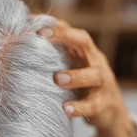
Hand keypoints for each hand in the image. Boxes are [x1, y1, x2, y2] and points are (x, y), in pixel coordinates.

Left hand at [38, 20, 133, 136]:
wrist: (111, 112)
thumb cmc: (83, 85)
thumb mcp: (71, 67)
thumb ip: (53, 55)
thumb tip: (25, 35)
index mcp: (84, 51)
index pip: (71, 31)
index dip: (55, 25)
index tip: (33, 23)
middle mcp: (95, 61)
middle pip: (84, 42)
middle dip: (64, 36)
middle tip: (41, 37)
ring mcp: (103, 82)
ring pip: (93, 75)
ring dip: (75, 76)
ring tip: (57, 79)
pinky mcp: (104, 103)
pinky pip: (93, 105)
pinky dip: (79, 107)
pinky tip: (65, 109)